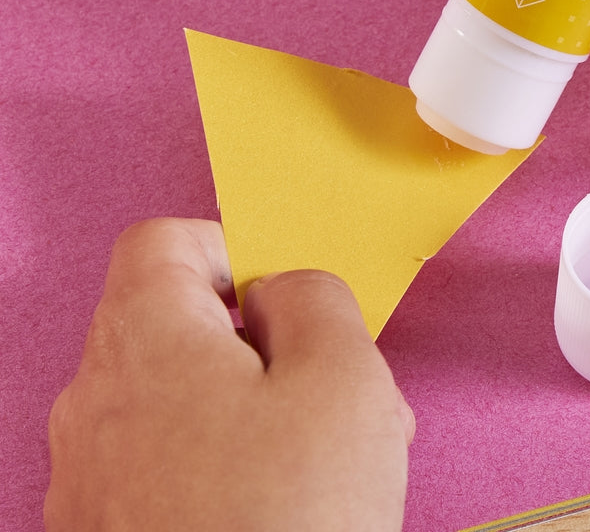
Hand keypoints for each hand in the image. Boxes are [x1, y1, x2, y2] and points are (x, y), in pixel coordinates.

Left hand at [45, 219, 413, 531]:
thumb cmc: (292, 521)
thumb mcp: (343, 372)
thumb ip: (314, 295)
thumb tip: (282, 291)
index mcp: (144, 342)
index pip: (161, 243)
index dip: (229, 249)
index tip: (283, 297)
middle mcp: (94, 405)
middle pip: (176, 325)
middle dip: (263, 342)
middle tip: (331, 385)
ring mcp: (90, 481)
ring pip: (179, 400)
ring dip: (254, 408)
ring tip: (328, 459)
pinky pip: (164, 466)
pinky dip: (221, 465)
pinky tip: (283, 508)